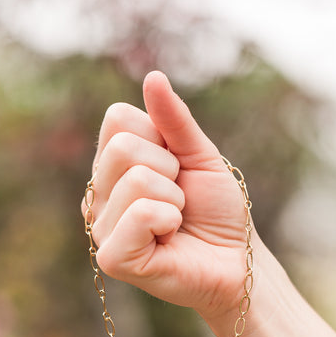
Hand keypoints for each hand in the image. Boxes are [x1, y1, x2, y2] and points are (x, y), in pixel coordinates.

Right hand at [82, 71, 258, 336]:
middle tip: (180, 200)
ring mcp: (102, 229)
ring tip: (177, 222)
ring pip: (135, 180)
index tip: (177, 169)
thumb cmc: (216, 211)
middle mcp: (99, 196)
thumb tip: (153, 77)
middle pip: (121, 148)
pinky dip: (168, 220)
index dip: (160, 139)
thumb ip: (174, 121)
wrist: (236, 259)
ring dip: (174, 199)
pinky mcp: (113, 259)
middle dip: (170, 170)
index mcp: (113, 168)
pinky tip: (169, 239)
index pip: (117, 119)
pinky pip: (140, 213)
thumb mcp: (200, 156)